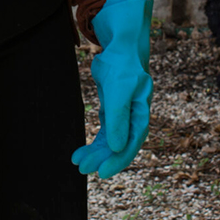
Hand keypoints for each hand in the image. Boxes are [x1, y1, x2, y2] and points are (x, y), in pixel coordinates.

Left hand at [71, 0, 152, 178]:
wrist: (119, 46)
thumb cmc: (121, 65)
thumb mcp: (118, 90)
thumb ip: (118, 119)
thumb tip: (117, 148)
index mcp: (141, 112)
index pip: (132, 143)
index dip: (119, 159)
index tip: (102, 172)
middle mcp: (134, 116)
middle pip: (120, 145)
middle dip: (103, 158)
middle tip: (83, 169)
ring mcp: (123, 114)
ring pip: (111, 140)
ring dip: (96, 152)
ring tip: (78, 162)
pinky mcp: (112, 110)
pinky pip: (105, 132)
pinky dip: (94, 142)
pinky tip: (82, 151)